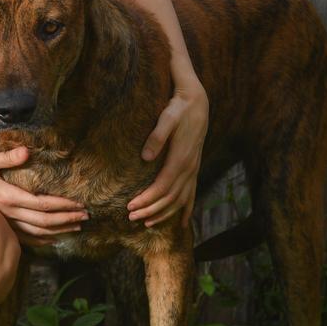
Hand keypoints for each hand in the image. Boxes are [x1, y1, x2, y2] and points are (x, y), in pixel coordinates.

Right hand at [0, 146, 87, 246]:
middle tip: (86, 216)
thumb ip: (7, 158)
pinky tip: (52, 239)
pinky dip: (42, 240)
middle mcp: (10, 213)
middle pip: (45, 221)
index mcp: (9, 197)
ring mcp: (5, 222)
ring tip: (76, 227)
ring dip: (59, 231)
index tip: (79, 204)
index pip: (43, 204)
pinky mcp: (1, 225)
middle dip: (68, 219)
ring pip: (37, 233)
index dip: (64, 206)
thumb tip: (26, 151)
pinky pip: (25, 238)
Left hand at [128, 73, 208, 227]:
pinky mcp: (194, 168)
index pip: (162, 187)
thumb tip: (145, 157)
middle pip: (169, 198)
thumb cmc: (178, 108)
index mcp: (180, 159)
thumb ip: (157, 136)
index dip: (146, 199)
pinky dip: (186, 210)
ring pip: (181, 200)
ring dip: (164, 213)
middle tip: (131, 217)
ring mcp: (193, 169)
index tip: (130, 206)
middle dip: (150, 210)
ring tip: (147, 223)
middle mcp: (189, 168)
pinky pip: (192, 194)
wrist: (197, 102)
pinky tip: (181, 223)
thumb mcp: (167, 117)